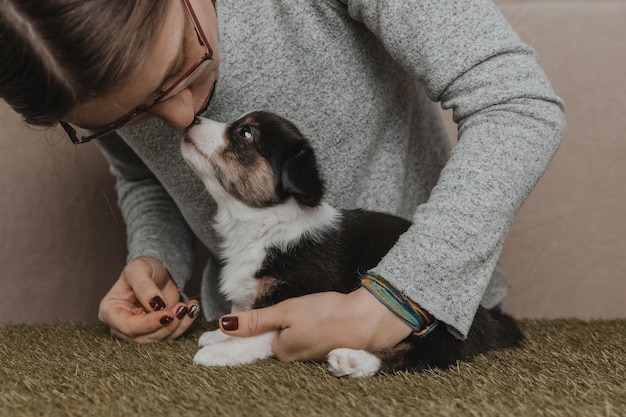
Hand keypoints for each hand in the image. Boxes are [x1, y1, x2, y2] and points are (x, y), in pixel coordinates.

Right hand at [98, 257, 200, 343]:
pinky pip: (171, 335)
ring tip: (189, 306)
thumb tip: (156, 305)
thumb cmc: (143, 269)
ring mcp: (140, 331)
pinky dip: (184, 324)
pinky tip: (192, 309)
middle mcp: (122, 326)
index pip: (128, 327)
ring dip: (178, 325)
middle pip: (144, 338)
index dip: (149, 324)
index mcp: (110, 311)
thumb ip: (144, 287)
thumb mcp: (139, 270)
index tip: (168, 314)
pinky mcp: (157, 331)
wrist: (158, 271)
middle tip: (182, 308)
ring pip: (159, 339)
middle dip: (166, 325)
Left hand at [218, 287, 412, 361]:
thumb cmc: (327, 314)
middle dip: (231, 348)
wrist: (368, 321)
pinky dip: (273, 339)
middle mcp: (290, 356)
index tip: (200, 351)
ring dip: (249, 343)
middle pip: (255, 349)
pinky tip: (271, 337)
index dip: (221, 348)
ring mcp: (305, 352)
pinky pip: (288, 343)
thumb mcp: (288, 312)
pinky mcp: (318, 346)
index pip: (243, 348)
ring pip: (272, 346)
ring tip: (228, 343)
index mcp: (280, 349)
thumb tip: (224, 325)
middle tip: (207, 348)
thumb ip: (257, 320)